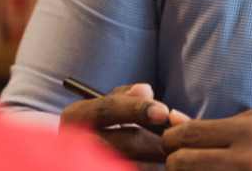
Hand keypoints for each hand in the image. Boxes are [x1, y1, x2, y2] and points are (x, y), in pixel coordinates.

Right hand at [59, 83, 183, 161]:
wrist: (82, 161)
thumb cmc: (103, 127)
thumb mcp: (109, 107)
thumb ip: (127, 96)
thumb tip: (146, 90)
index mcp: (75, 116)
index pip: (108, 108)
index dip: (138, 108)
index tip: (164, 112)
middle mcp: (73, 142)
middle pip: (124, 141)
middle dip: (156, 142)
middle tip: (178, 142)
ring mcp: (82, 164)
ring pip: (129, 164)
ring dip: (156, 162)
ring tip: (174, 157)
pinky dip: (147, 170)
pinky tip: (161, 169)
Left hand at [161, 108, 251, 170]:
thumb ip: (214, 125)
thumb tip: (173, 121)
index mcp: (249, 133)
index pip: (188, 135)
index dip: (172, 137)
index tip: (173, 140)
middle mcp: (247, 161)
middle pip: (180, 163)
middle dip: (175, 160)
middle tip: (183, 157)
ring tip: (202, 166)